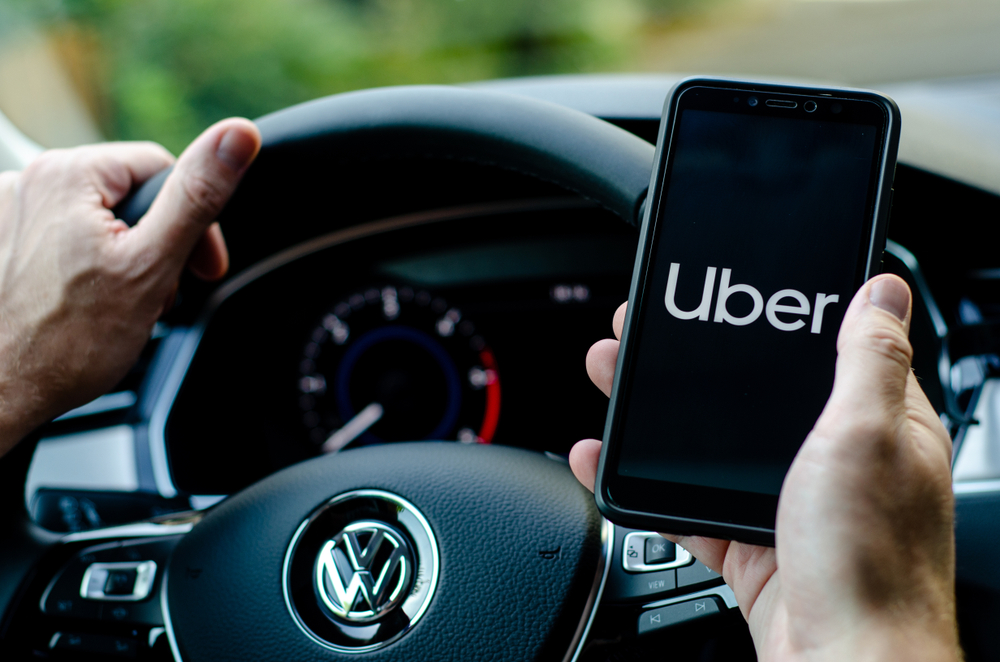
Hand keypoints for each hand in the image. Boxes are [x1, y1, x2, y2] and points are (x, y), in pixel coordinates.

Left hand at [0, 118, 260, 455]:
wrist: (3, 394)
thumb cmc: (67, 342)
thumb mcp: (153, 264)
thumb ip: (197, 196)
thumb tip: (237, 137)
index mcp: (70, 174)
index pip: (162, 169)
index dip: (195, 222)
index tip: (202, 268)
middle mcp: (32, 182)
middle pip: (130, 196)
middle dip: (158, 245)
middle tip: (161, 293)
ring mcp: (11, 213)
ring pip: (100, 219)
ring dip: (126, 258)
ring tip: (123, 303)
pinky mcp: (5, 243)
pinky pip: (66, 238)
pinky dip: (88, 266)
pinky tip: (89, 301)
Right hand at [569, 275, 960, 660]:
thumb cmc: (872, 565)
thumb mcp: (868, 438)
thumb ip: (869, 361)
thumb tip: (883, 289)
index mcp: (877, 427)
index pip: (822, 350)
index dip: (770, 318)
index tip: (724, 294)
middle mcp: (834, 463)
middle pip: (751, 398)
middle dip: (691, 365)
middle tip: (642, 335)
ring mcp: (788, 505)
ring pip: (711, 448)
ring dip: (656, 417)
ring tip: (612, 380)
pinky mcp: (751, 545)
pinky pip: (686, 504)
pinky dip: (642, 486)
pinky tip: (607, 462)